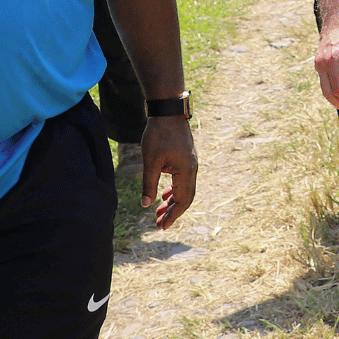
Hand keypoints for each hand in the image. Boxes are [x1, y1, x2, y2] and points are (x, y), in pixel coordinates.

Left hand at [139, 115, 197, 229]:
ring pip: (184, 189)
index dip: (173, 216)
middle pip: (186, 198)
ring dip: (172, 202)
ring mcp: (190, 164)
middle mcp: (192, 169)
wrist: (168, 112)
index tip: (162, 227)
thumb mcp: (150, 161)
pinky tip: (163, 195)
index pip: (182, 201)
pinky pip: (182, 180)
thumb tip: (146, 205)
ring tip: (159, 212)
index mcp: (186, 172)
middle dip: (173, 212)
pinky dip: (174, 190)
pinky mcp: (186, 159)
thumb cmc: (158, 135)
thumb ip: (149, 184)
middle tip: (159, 224)